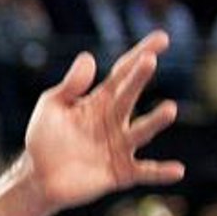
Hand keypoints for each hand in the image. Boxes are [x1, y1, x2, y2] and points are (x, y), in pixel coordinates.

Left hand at [24, 36, 181, 210]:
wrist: (38, 178)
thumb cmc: (44, 139)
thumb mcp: (52, 106)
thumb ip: (70, 85)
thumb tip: (89, 57)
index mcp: (100, 101)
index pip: (123, 73)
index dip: (140, 55)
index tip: (162, 38)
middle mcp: (115, 121)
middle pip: (129, 96)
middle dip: (139, 78)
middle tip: (149, 60)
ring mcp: (120, 146)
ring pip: (141, 132)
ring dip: (155, 121)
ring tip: (170, 109)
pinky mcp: (120, 173)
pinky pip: (143, 172)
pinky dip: (160, 172)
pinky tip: (178, 170)